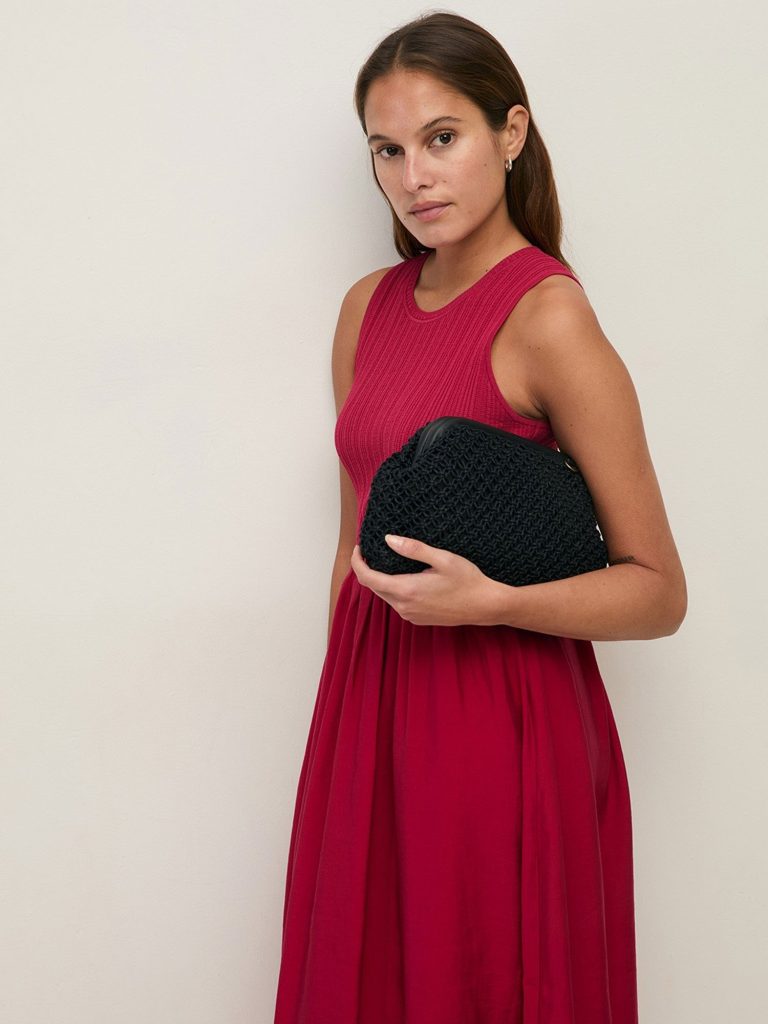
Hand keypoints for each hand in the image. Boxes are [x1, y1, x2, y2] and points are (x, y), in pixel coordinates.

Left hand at [349, 534, 502, 626]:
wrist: (485, 605)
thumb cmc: (467, 580)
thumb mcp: (442, 558)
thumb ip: (414, 549)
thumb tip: (388, 539)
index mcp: (406, 590)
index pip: (368, 578)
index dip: (358, 563)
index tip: (358, 548)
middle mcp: (404, 607)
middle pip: (374, 587)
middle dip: (368, 569)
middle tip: (371, 550)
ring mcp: (410, 615)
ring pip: (385, 595)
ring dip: (381, 579)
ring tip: (386, 560)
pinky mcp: (417, 619)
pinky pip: (397, 603)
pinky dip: (393, 589)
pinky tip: (403, 577)